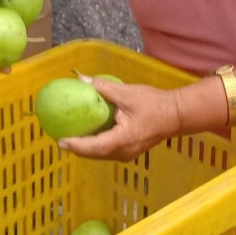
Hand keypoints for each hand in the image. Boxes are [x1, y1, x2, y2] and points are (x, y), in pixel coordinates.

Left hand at [59, 75, 181, 161]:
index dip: (77, 145)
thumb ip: (103, 88)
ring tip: (69, 139)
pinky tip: (87, 137)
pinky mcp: (129, 152)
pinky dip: (94, 146)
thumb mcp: (127, 93)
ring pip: (100, 155)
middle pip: (94, 154)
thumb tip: (82, 80)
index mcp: (124, 139)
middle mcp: (124, 151)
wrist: (176, 114)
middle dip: (76, 149)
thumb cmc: (154, 103)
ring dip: (85, 149)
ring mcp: (127, 154)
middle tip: (59, 139)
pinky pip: (107, 152)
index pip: (95, 146)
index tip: (61, 141)